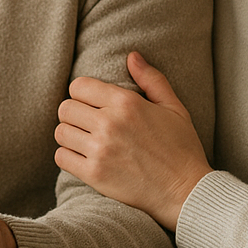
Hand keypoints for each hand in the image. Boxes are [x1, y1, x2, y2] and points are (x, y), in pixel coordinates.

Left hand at [54, 52, 211, 229]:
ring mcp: (100, 150)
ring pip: (61, 132)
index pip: (78, 86)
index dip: (82, 93)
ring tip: (85, 140)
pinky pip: (62, 157)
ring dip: (70, 135)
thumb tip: (132, 56)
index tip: (92, 104)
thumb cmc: (182, 148)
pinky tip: (84, 157)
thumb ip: (151, 79)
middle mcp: (109, 123)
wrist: (186, 192)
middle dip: (74, 114)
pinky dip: (68, 157)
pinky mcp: (94, 174)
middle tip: (88, 123)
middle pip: (65, 108)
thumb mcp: (174, 108)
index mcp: (126, 103)